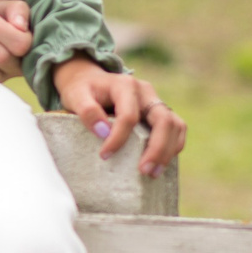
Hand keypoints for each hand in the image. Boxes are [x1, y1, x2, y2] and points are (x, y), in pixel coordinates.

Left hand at [52, 57, 187, 176]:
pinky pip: (176, 129)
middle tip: (144, 171)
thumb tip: (103, 132)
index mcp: (125, 85)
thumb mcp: (75, 95)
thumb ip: (87, 111)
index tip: (105, 155)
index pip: (129, 115)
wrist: (89, 79)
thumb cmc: (82, 89)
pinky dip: (173, 146)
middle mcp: (146, 92)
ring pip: (175, 125)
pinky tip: (161, 163)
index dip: (118, 138)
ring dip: (168, 150)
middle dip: (157, 148)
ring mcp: (156, 101)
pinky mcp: (161, 111)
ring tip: (154, 172)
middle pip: (163, 120)